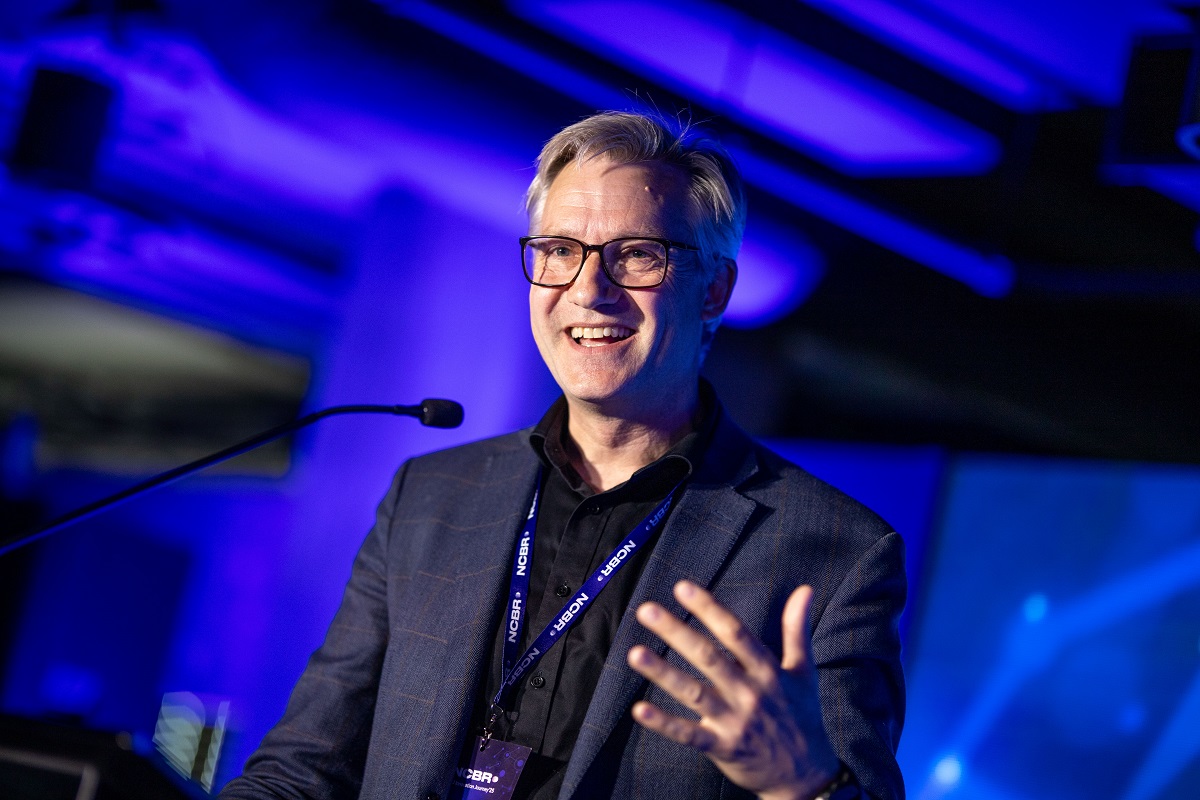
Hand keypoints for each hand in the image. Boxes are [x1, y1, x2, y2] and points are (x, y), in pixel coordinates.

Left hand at [626, 581, 839, 799]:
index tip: (682, 587)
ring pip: (694, 693)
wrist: (808, 775)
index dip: (708, 609)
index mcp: (767, 671)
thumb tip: (804, 589)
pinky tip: (639, 710)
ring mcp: (735, 721)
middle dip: (676, 632)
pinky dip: (665, 723)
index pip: (735, 633)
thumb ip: (797, 628)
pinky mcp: (723, 747)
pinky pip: (690, 735)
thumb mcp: (804, 670)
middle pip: (708, 657)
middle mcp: (750, 693)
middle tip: (646, 610)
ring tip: (635, 654)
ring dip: (663, 673)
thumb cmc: (803, 716)